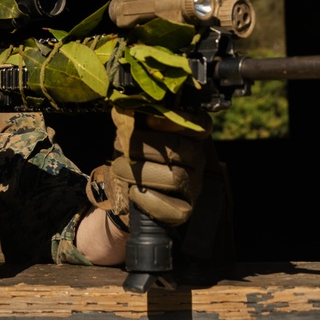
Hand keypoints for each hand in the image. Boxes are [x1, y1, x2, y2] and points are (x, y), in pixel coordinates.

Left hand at [93, 107, 211, 226]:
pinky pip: (171, 207)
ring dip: (140, 173)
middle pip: (179, 148)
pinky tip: (133, 192)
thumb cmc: (131, 159)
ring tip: (119, 169)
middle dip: (144, 147)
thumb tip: (122, 110)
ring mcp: (193, 186)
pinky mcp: (184, 210)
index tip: (149, 121)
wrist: (123, 195)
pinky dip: (146, 199)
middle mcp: (197, 160)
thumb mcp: (128, 137)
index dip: (177, 121)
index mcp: (188, 136)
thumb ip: (129, 122)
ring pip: (174, 177)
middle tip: (121, 148)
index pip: (200, 123)